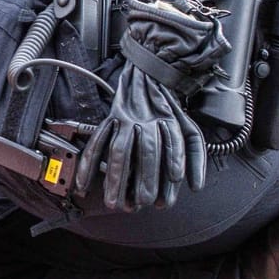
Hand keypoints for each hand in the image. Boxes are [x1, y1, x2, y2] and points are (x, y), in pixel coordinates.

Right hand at [75, 73, 206, 210]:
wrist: (148, 74)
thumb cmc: (169, 110)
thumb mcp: (190, 129)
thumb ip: (195, 158)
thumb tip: (196, 187)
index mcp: (169, 122)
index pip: (172, 149)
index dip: (169, 172)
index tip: (166, 195)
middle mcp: (147, 121)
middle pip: (146, 152)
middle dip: (143, 180)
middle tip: (140, 203)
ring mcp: (125, 120)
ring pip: (119, 151)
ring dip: (115, 178)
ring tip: (113, 201)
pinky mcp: (110, 120)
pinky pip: (96, 143)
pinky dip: (88, 164)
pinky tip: (83, 183)